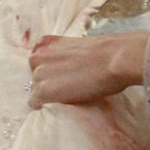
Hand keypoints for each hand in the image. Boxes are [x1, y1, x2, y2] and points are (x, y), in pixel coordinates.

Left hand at [27, 32, 143, 107]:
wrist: (114, 60)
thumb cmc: (106, 53)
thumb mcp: (78, 47)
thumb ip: (65, 55)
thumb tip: (67, 67)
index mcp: (46, 43)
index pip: (38, 61)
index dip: (50, 71)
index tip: (60, 76)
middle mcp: (38, 56)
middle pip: (35, 76)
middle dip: (47, 82)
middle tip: (66, 87)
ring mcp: (39, 74)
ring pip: (35, 90)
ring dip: (47, 94)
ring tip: (66, 96)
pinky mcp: (44, 91)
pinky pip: (35, 103)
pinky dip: (43, 106)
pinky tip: (56, 106)